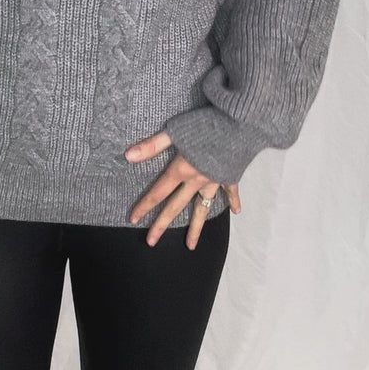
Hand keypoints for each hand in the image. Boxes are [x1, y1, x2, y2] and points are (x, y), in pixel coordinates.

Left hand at [124, 131, 241, 248]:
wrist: (241, 123)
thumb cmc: (207, 125)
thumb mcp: (176, 131)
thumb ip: (153, 145)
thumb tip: (128, 156)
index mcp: (181, 170)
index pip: (158, 192)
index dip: (144, 205)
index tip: (132, 219)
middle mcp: (196, 180)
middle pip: (175, 206)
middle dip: (162, 225)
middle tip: (151, 242)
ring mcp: (214, 180)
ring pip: (202, 208)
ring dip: (195, 228)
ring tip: (190, 245)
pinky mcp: (230, 175)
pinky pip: (231, 191)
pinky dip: (234, 201)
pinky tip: (236, 212)